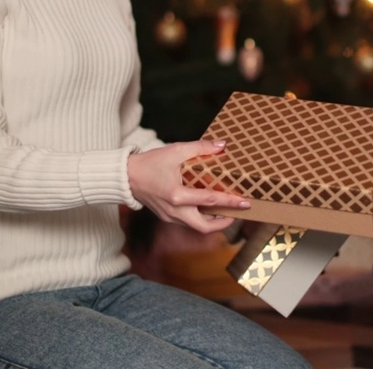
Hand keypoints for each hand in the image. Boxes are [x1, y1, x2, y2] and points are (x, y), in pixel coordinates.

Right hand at [127, 139, 250, 233]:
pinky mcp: (167, 217)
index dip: (231, 202)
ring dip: (213, 221)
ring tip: (227, 210)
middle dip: (225, 222)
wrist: (126, 177)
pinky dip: (201, 218)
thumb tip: (222, 145)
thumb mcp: (176, 150)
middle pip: (204, 227)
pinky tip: (209, 208)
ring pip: (196, 227)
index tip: (246, 202)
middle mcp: (174, 211)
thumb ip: (200, 148)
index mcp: (177, 195)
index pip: (210, 202)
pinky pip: (188, 222)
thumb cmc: (150, 163)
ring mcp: (170, 217)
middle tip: (238, 213)